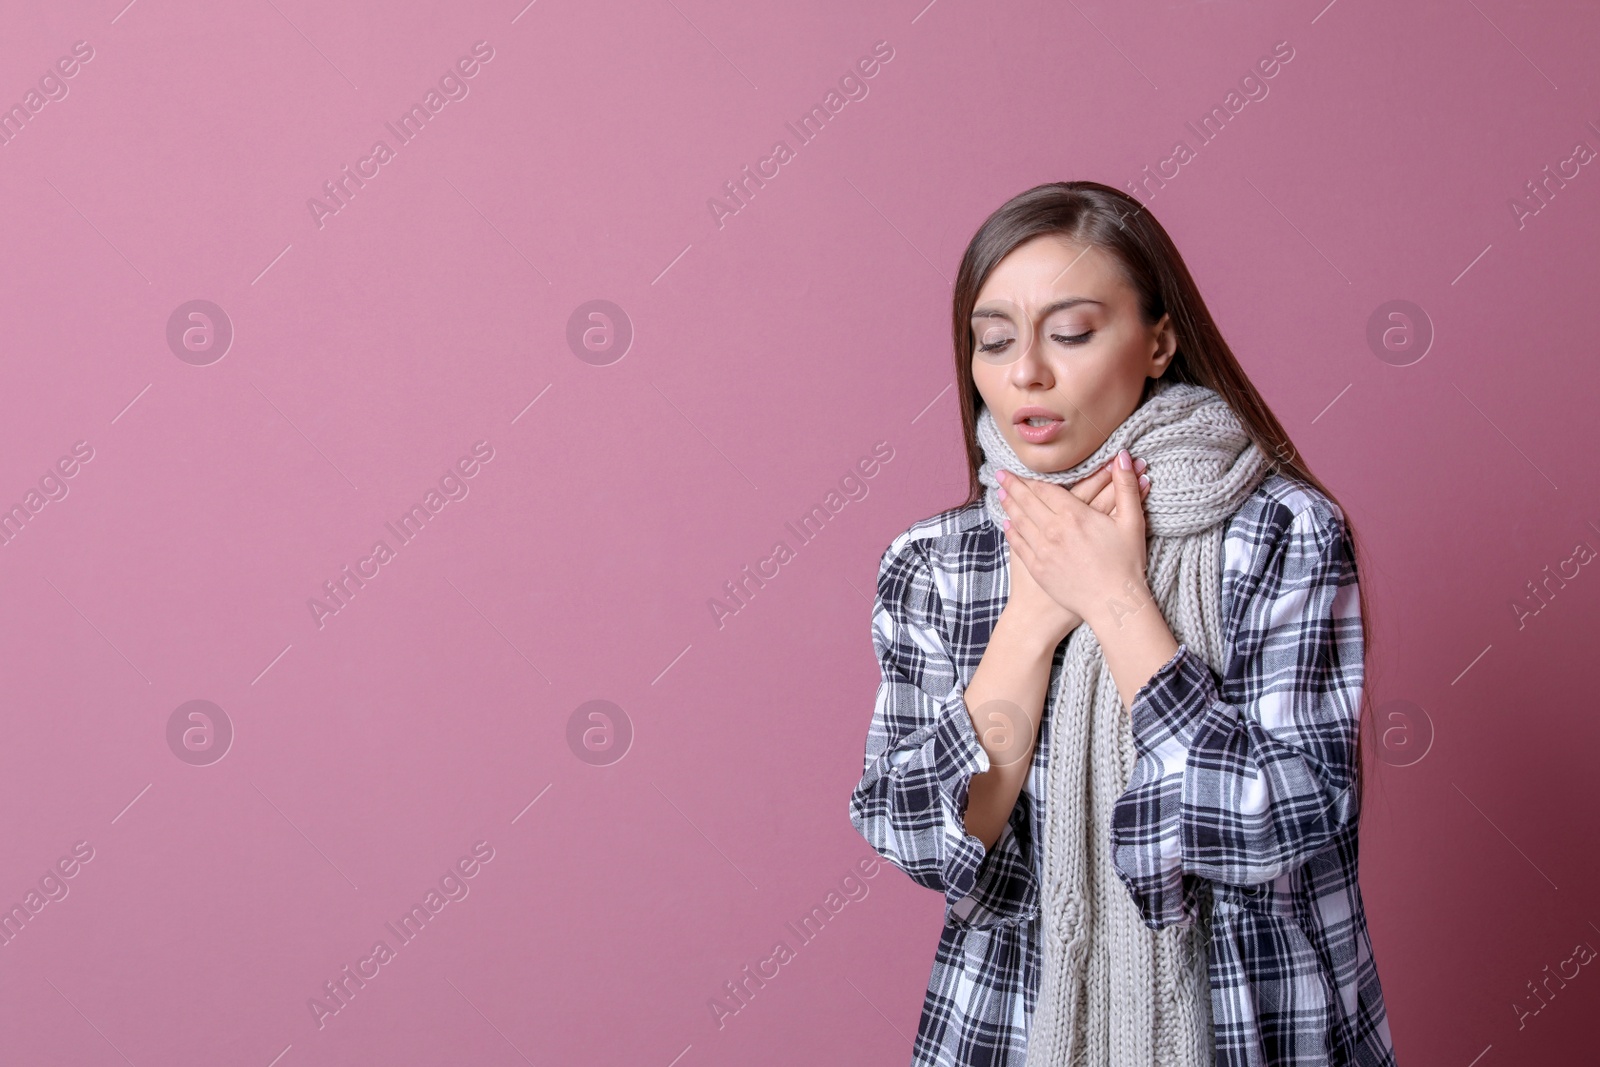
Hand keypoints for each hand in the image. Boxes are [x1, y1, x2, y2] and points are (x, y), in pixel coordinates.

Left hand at [1001, 454, 1148, 646]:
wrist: (1113, 604)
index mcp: (1075, 515)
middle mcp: (1054, 530)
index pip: (1045, 490)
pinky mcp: (1039, 569)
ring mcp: (1043, 551)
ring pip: (1020, 522)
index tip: (1014, 470)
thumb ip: (1125, 486)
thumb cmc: (1127, 563)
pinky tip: (1007, 525)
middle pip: (1027, 502)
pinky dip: (1011, 532)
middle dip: (1012, 487)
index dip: (1029, 479)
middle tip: (1000, 476)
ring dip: (1009, 506)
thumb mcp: (1132, 521)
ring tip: (1001, 494)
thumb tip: (1124, 456)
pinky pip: (1019, 545)